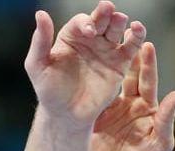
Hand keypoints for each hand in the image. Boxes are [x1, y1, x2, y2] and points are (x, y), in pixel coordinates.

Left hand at [25, 3, 145, 128]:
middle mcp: (90, 39)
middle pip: (101, 20)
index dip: (85, 22)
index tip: (88, 31)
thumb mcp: (37, 66)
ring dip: (119, 21)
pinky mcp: (120, 63)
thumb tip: (40, 14)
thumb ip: (40, 41)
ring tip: (120, 19)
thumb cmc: (49, 91)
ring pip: (116, 29)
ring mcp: (106, 50)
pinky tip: (137, 30)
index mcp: (71, 36)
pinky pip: (131, 46)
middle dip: (104, 13)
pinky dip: (137, 36)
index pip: (81, 22)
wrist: (66, 115)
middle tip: (107, 8)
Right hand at [90, 41, 174, 150]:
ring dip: (104, 67)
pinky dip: (88, 89)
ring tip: (99, 48)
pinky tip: (82, 72)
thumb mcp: (160, 143)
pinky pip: (92, 102)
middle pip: (127, 76)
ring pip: (108, 85)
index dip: (146, 63)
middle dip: (125, 55)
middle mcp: (129, 105)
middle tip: (121, 35)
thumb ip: (166, 119)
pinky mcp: (97, 122)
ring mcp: (112, 112)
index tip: (145, 44)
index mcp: (146, 107)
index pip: (147, 80)